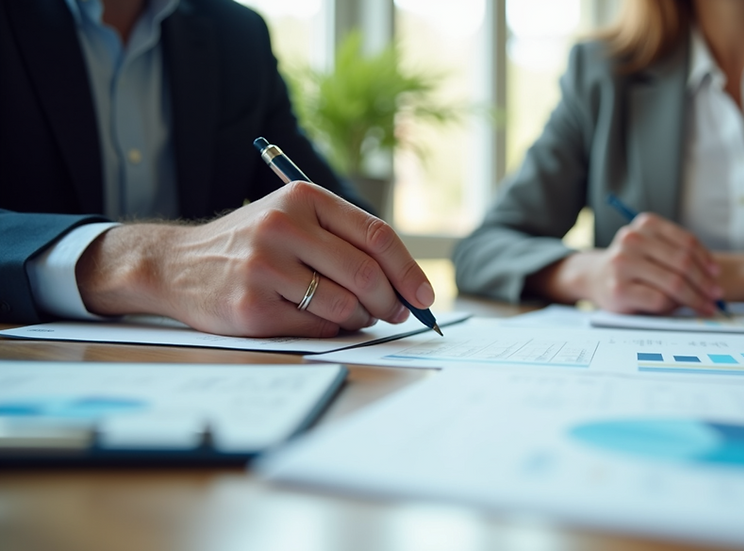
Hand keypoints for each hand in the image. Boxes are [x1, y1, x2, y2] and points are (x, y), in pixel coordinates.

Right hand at [76, 182, 434, 337]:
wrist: (176, 264)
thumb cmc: (250, 244)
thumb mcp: (293, 218)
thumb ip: (344, 241)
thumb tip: (405, 286)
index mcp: (302, 198)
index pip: (376, 235)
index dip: (409, 270)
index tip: (425, 296)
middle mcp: (283, 226)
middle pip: (366, 274)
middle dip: (392, 302)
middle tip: (397, 314)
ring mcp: (264, 266)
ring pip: (345, 305)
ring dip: (361, 318)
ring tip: (353, 315)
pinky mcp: (250, 306)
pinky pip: (316, 326)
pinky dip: (330, 329)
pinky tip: (316, 318)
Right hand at [528, 213, 721, 314]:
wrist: (594, 277)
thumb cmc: (632, 265)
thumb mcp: (651, 247)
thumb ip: (675, 253)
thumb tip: (712, 278)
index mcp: (645, 224)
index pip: (686, 242)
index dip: (706, 259)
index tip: (717, 274)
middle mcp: (632, 240)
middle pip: (682, 263)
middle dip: (704, 282)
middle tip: (716, 295)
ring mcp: (623, 264)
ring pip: (674, 283)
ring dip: (695, 297)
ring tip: (705, 305)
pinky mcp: (619, 289)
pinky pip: (659, 299)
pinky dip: (673, 306)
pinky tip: (679, 308)